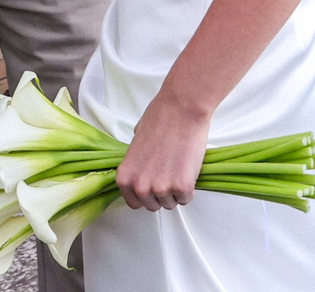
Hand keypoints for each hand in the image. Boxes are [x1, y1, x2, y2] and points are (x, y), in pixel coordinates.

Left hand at [118, 92, 209, 210]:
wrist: (182, 109)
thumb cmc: (160, 118)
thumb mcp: (136, 142)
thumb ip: (136, 162)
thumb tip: (142, 168)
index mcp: (125, 176)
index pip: (133, 203)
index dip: (145, 195)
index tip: (152, 186)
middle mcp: (140, 186)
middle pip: (153, 206)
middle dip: (161, 193)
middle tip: (168, 172)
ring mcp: (161, 189)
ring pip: (170, 204)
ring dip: (175, 190)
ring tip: (177, 166)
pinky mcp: (181, 188)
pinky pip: (185, 199)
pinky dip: (189, 187)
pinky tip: (187, 168)